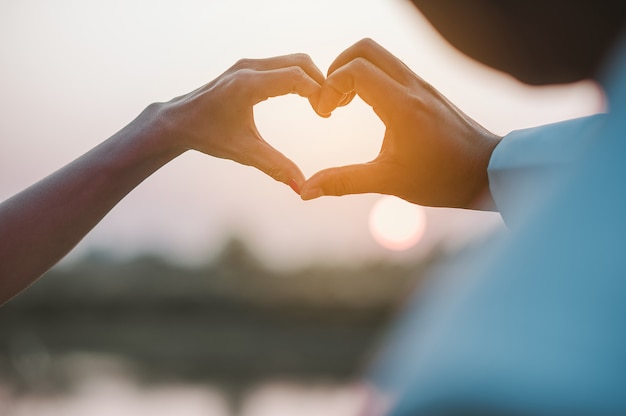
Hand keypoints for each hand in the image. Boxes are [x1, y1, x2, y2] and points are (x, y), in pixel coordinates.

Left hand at [149, 54, 324, 191]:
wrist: (177, 121)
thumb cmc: (207, 135)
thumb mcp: (244, 153)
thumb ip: (275, 167)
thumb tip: (302, 187)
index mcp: (248, 85)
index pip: (297, 77)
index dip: (318, 92)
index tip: (326, 114)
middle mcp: (249, 68)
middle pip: (300, 62)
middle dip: (321, 82)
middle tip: (328, 109)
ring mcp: (248, 64)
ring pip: (293, 60)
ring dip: (311, 79)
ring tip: (320, 106)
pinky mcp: (248, 67)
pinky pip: (283, 64)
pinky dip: (299, 77)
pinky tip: (305, 98)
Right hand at [300, 39, 500, 208]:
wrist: (488, 172)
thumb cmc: (443, 178)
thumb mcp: (389, 182)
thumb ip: (344, 182)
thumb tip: (305, 191)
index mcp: (401, 105)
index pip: (354, 70)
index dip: (329, 87)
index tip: (325, 114)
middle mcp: (412, 86)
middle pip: (364, 48)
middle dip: (337, 68)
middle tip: (331, 101)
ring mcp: (421, 84)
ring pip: (379, 54)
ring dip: (353, 70)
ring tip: (344, 104)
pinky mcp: (425, 90)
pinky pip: (391, 67)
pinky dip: (370, 76)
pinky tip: (366, 106)